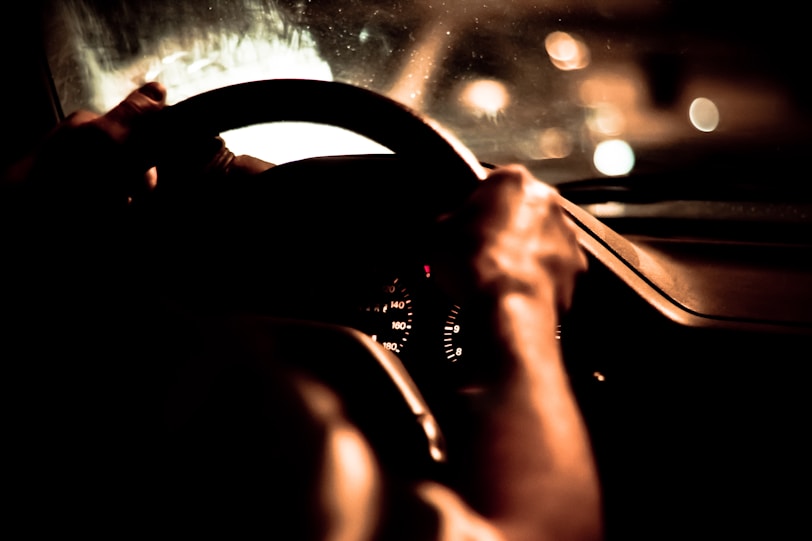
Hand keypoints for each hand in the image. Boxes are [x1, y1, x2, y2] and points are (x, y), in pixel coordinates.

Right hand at [434, 164, 586, 310]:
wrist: (507, 305)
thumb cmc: (473, 262)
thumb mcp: (437, 232)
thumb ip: (447, 219)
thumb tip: (448, 226)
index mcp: (512, 179)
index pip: (493, 183)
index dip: (477, 207)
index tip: (466, 226)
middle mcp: (547, 199)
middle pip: (522, 208)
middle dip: (506, 226)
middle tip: (482, 250)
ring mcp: (566, 233)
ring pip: (542, 236)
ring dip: (526, 249)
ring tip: (501, 274)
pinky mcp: (577, 265)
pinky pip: (556, 266)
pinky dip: (541, 275)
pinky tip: (519, 289)